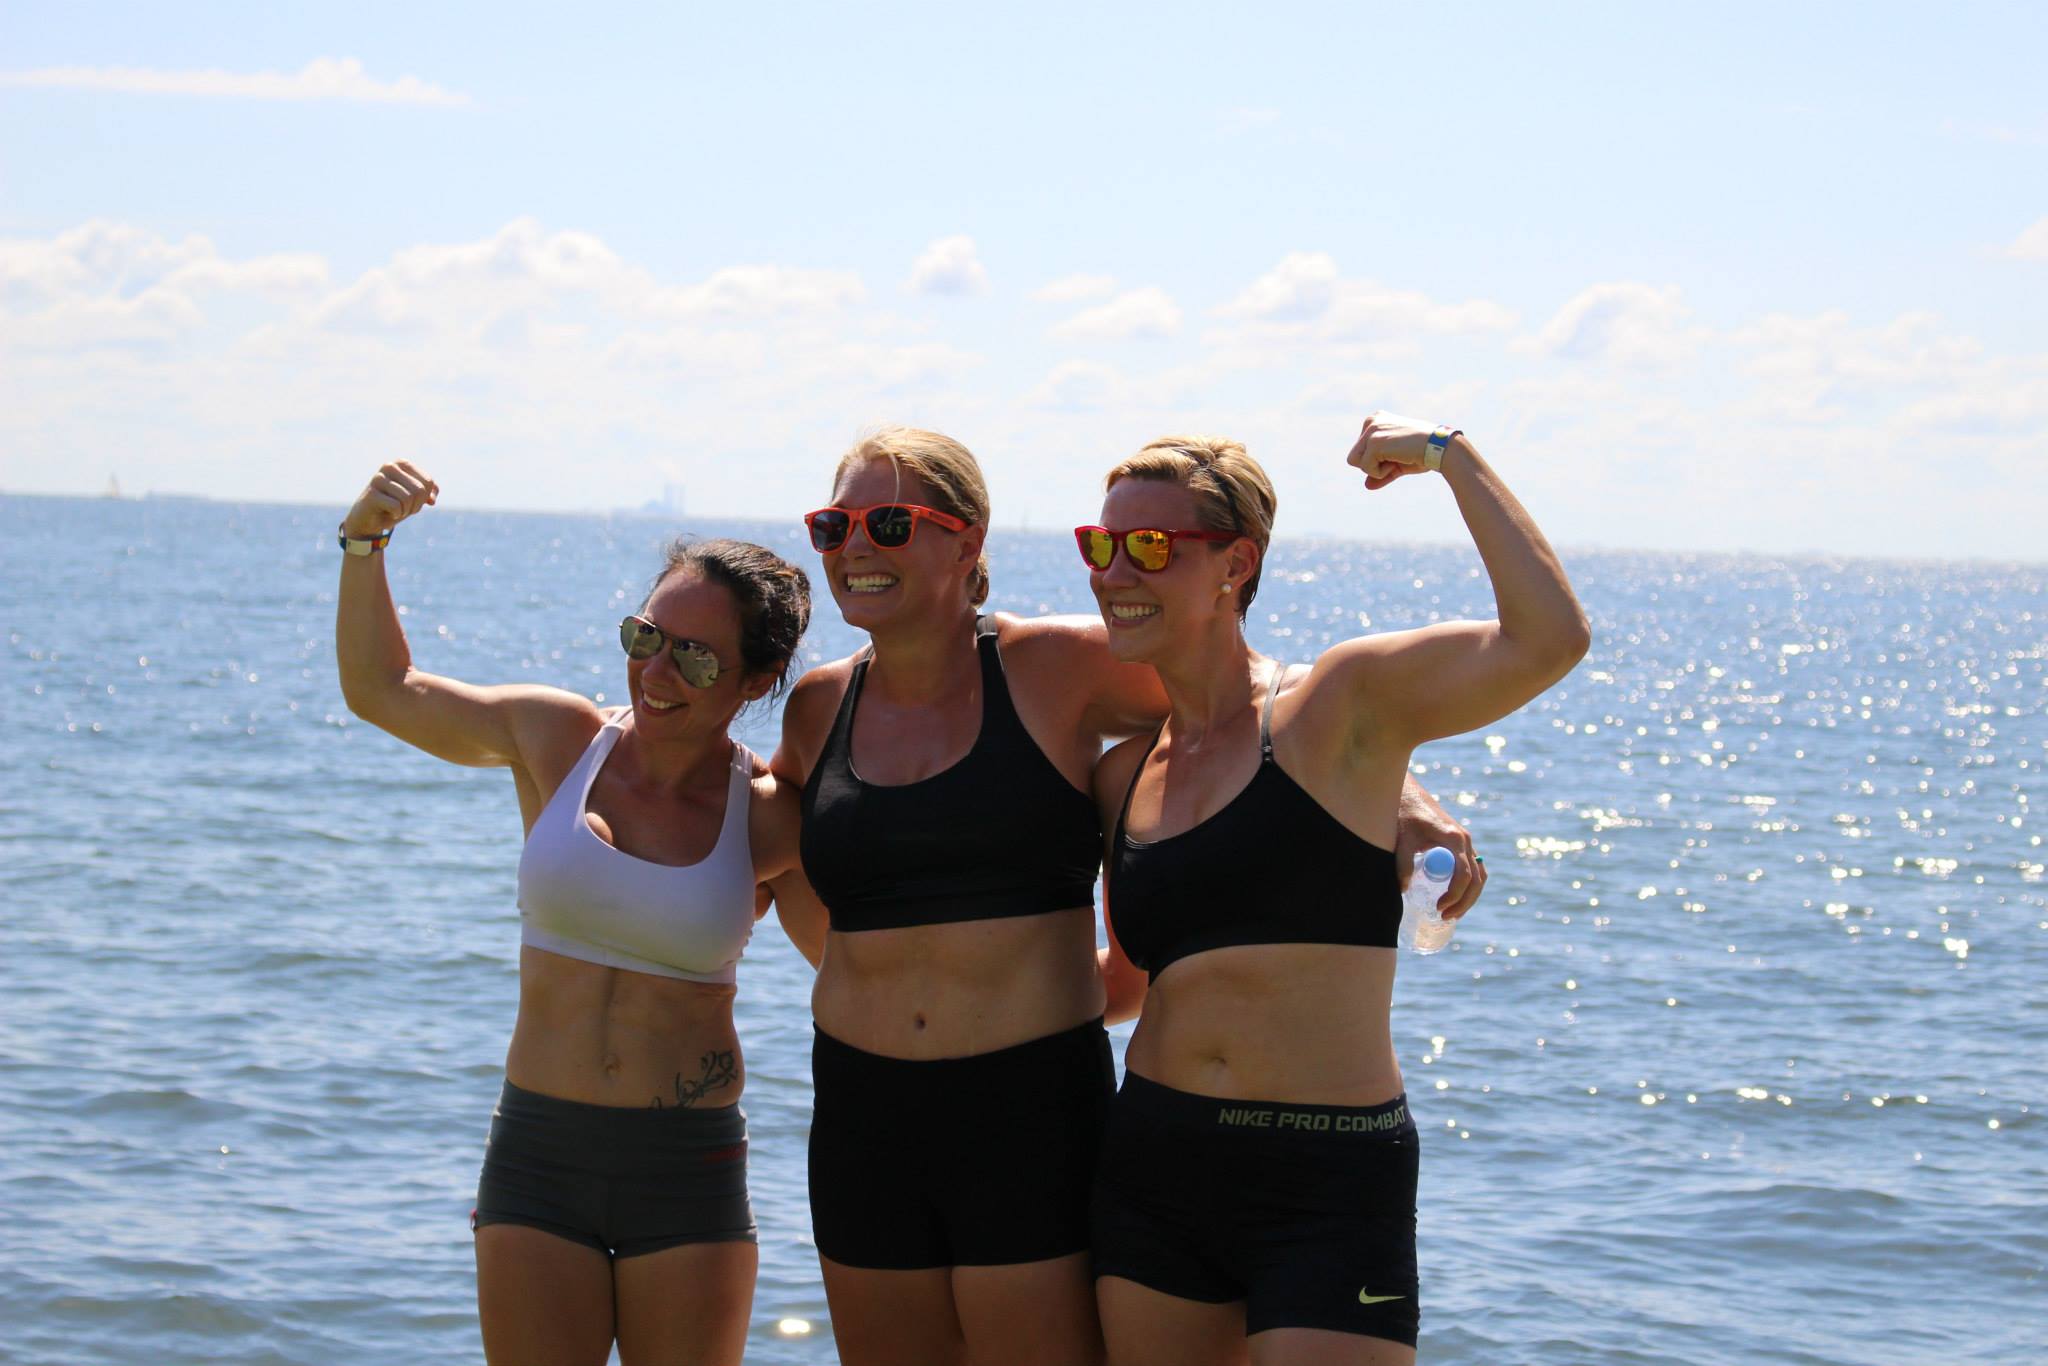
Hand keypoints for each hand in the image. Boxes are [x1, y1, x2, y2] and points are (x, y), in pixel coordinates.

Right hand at [342, 461, 437, 538]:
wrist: (370, 519)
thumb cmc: (394, 505)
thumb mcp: (415, 498)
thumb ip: (428, 493)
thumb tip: (432, 500)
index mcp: (402, 463)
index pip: (428, 482)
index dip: (424, 497)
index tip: (413, 501)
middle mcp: (389, 466)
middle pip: (419, 490)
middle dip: (416, 505)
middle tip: (404, 508)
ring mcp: (378, 478)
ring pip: (408, 498)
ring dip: (406, 510)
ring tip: (396, 510)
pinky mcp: (371, 493)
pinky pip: (397, 506)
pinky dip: (397, 514)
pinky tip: (388, 513)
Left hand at [1345, 411, 1440, 490]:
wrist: (1440, 448)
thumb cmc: (1422, 453)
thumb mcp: (1397, 464)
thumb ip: (1380, 473)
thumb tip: (1367, 486)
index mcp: (1376, 420)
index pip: (1361, 451)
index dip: (1377, 461)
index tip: (1398, 454)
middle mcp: (1371, 421)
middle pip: (1354, 457)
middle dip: (1373, 465)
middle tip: (1397, 458)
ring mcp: (1372, 431)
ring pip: (1355, 462)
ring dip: (1375, 469)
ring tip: (1396, 459)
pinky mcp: (1374, 442)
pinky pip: (1365, 468)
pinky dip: (1380, 472)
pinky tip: (1398, 460)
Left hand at [1394, 781, 1486, 921]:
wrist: (1408, 794)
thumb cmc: (1404, 814)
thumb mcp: (1402, 840)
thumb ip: (1403, 865)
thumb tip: (1404, 890)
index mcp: (1455, 839)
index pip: (1464, 874)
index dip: (1455, 895)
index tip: (1439, 907)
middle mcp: (1466, 841)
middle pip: (1477, 879)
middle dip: (1464, 902)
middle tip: (1445, 916)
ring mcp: (1466, 842)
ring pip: (1480, 875)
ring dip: (1470, 896)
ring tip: (1452, 912)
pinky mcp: (1461, 843)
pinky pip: (1474, 868)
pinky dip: (1469, 885)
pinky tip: (1455, 897)